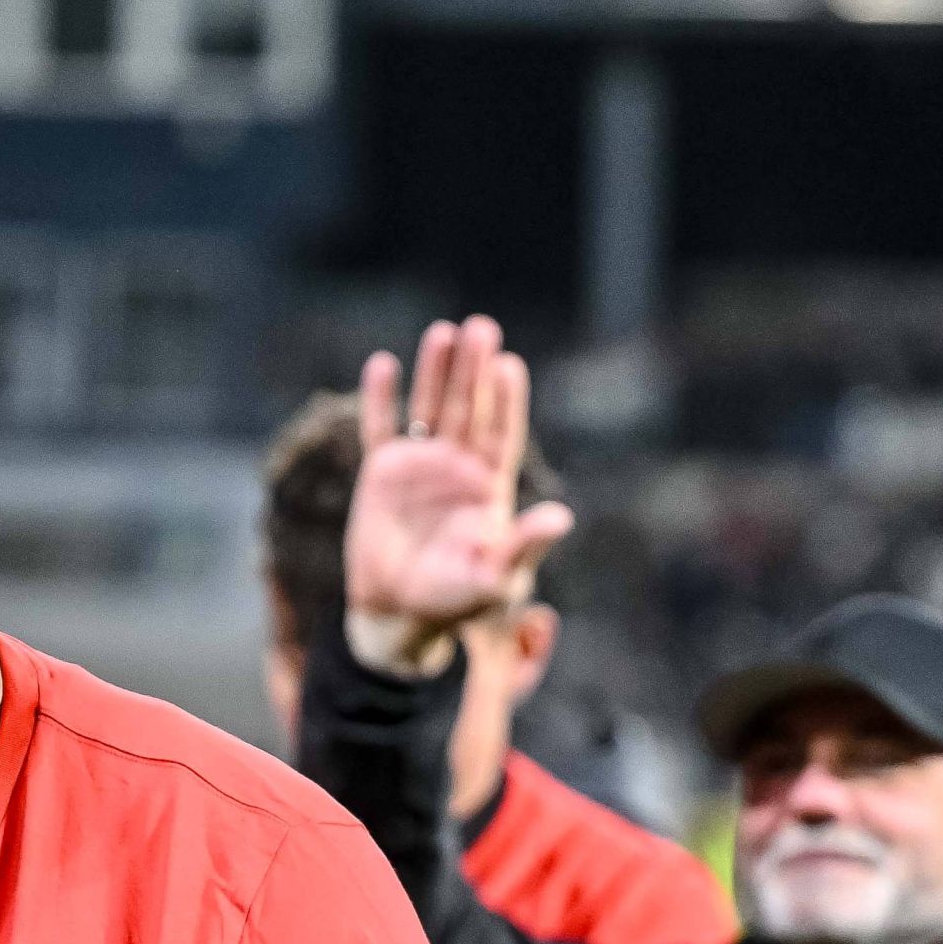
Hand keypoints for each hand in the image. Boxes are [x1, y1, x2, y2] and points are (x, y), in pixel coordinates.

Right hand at [341, 316, 573, 678]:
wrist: (399, 614)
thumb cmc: (456, 601)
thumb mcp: (495, 579)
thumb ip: (524, 547)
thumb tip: (561, 518)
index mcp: (489, 486)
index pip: (501, 434)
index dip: (506, 402)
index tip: (509, 365)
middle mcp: (457, 468)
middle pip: (469, 409)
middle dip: (474, 371)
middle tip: (480, 328)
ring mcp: (420, 466)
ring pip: (429, 408)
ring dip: (436, 372)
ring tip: (442, 333)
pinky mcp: (382, 473)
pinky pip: (380, 427)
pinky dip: (381, 398)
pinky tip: (383, 365)